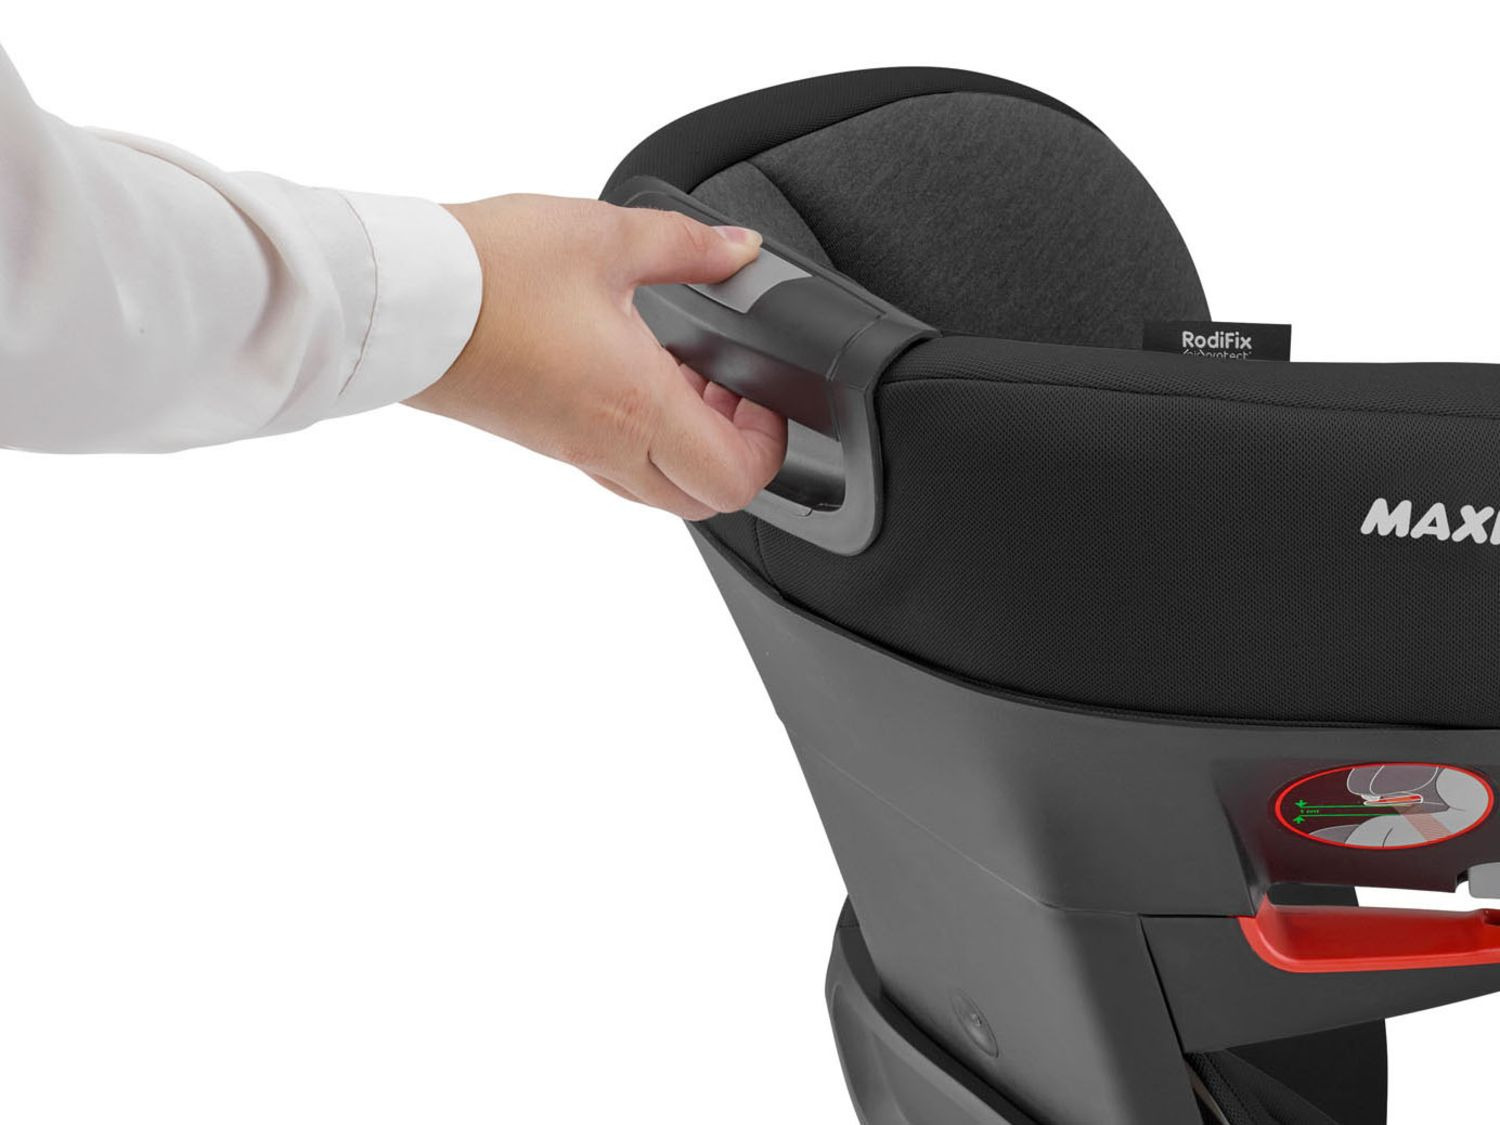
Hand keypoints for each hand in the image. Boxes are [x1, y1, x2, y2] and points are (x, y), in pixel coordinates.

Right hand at [407, 194, 786, 519]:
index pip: (733, 478)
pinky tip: (632, 368)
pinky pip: (611, 467)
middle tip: (732, 393)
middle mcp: (605, 445)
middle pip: (700, 501)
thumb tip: (738, 250)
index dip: (769, 449)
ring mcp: (569, 451)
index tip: (766, 400)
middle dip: (735, 455)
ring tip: (685, 377)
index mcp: (636, 406)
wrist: (397, 299)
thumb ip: (686, 245)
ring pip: (654, 490)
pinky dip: (643, 437)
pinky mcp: (539, 439)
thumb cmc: (487, 274)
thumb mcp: (603, 236)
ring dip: (688, 447)